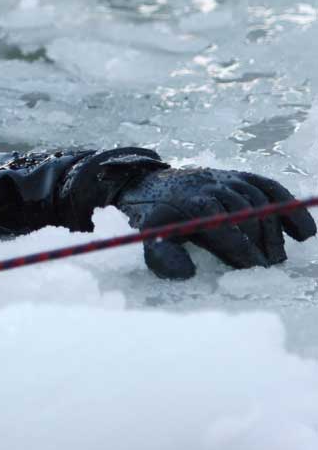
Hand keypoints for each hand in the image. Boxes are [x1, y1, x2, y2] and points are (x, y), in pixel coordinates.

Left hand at [114, 168, 316, 278]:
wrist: (148, 184)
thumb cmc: (153, 217)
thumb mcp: (148, 237)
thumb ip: (162, 257)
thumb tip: (187, 273)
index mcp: (189, 202)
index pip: (221, 223)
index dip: (241, 246)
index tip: (254, 267)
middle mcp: (210, 185)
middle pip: (245, 211)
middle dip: (260, 241)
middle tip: (270, 266)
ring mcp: (226, 178)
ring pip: (259, 199)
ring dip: (274, 230)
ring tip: (278, 257)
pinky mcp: (237, 175)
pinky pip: (269, 186)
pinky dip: (289, 206)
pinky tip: (303, 232)